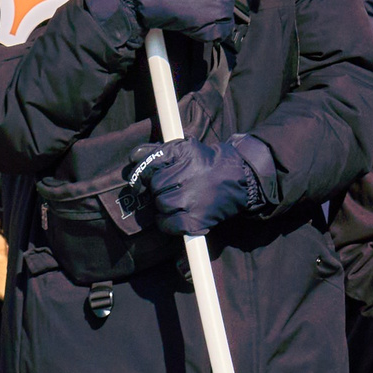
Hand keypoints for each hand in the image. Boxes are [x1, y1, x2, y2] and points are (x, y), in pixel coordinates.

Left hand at [123, 135, 268, 237]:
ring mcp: (193, 198)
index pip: (149, 162)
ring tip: (177, 200)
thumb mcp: (185, 148)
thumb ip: (158, 151)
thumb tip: (134, 157)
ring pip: (160, 204)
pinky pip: (168, 224)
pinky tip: (175, 216)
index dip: (141, 173)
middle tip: (171, 188)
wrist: (238, 179)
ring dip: (163, 205)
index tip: (141, 180)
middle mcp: (188, 173)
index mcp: (183, 152)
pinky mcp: (197, 219)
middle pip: (155, 185)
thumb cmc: (205, 164)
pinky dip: (166, 222)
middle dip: (158, 189)